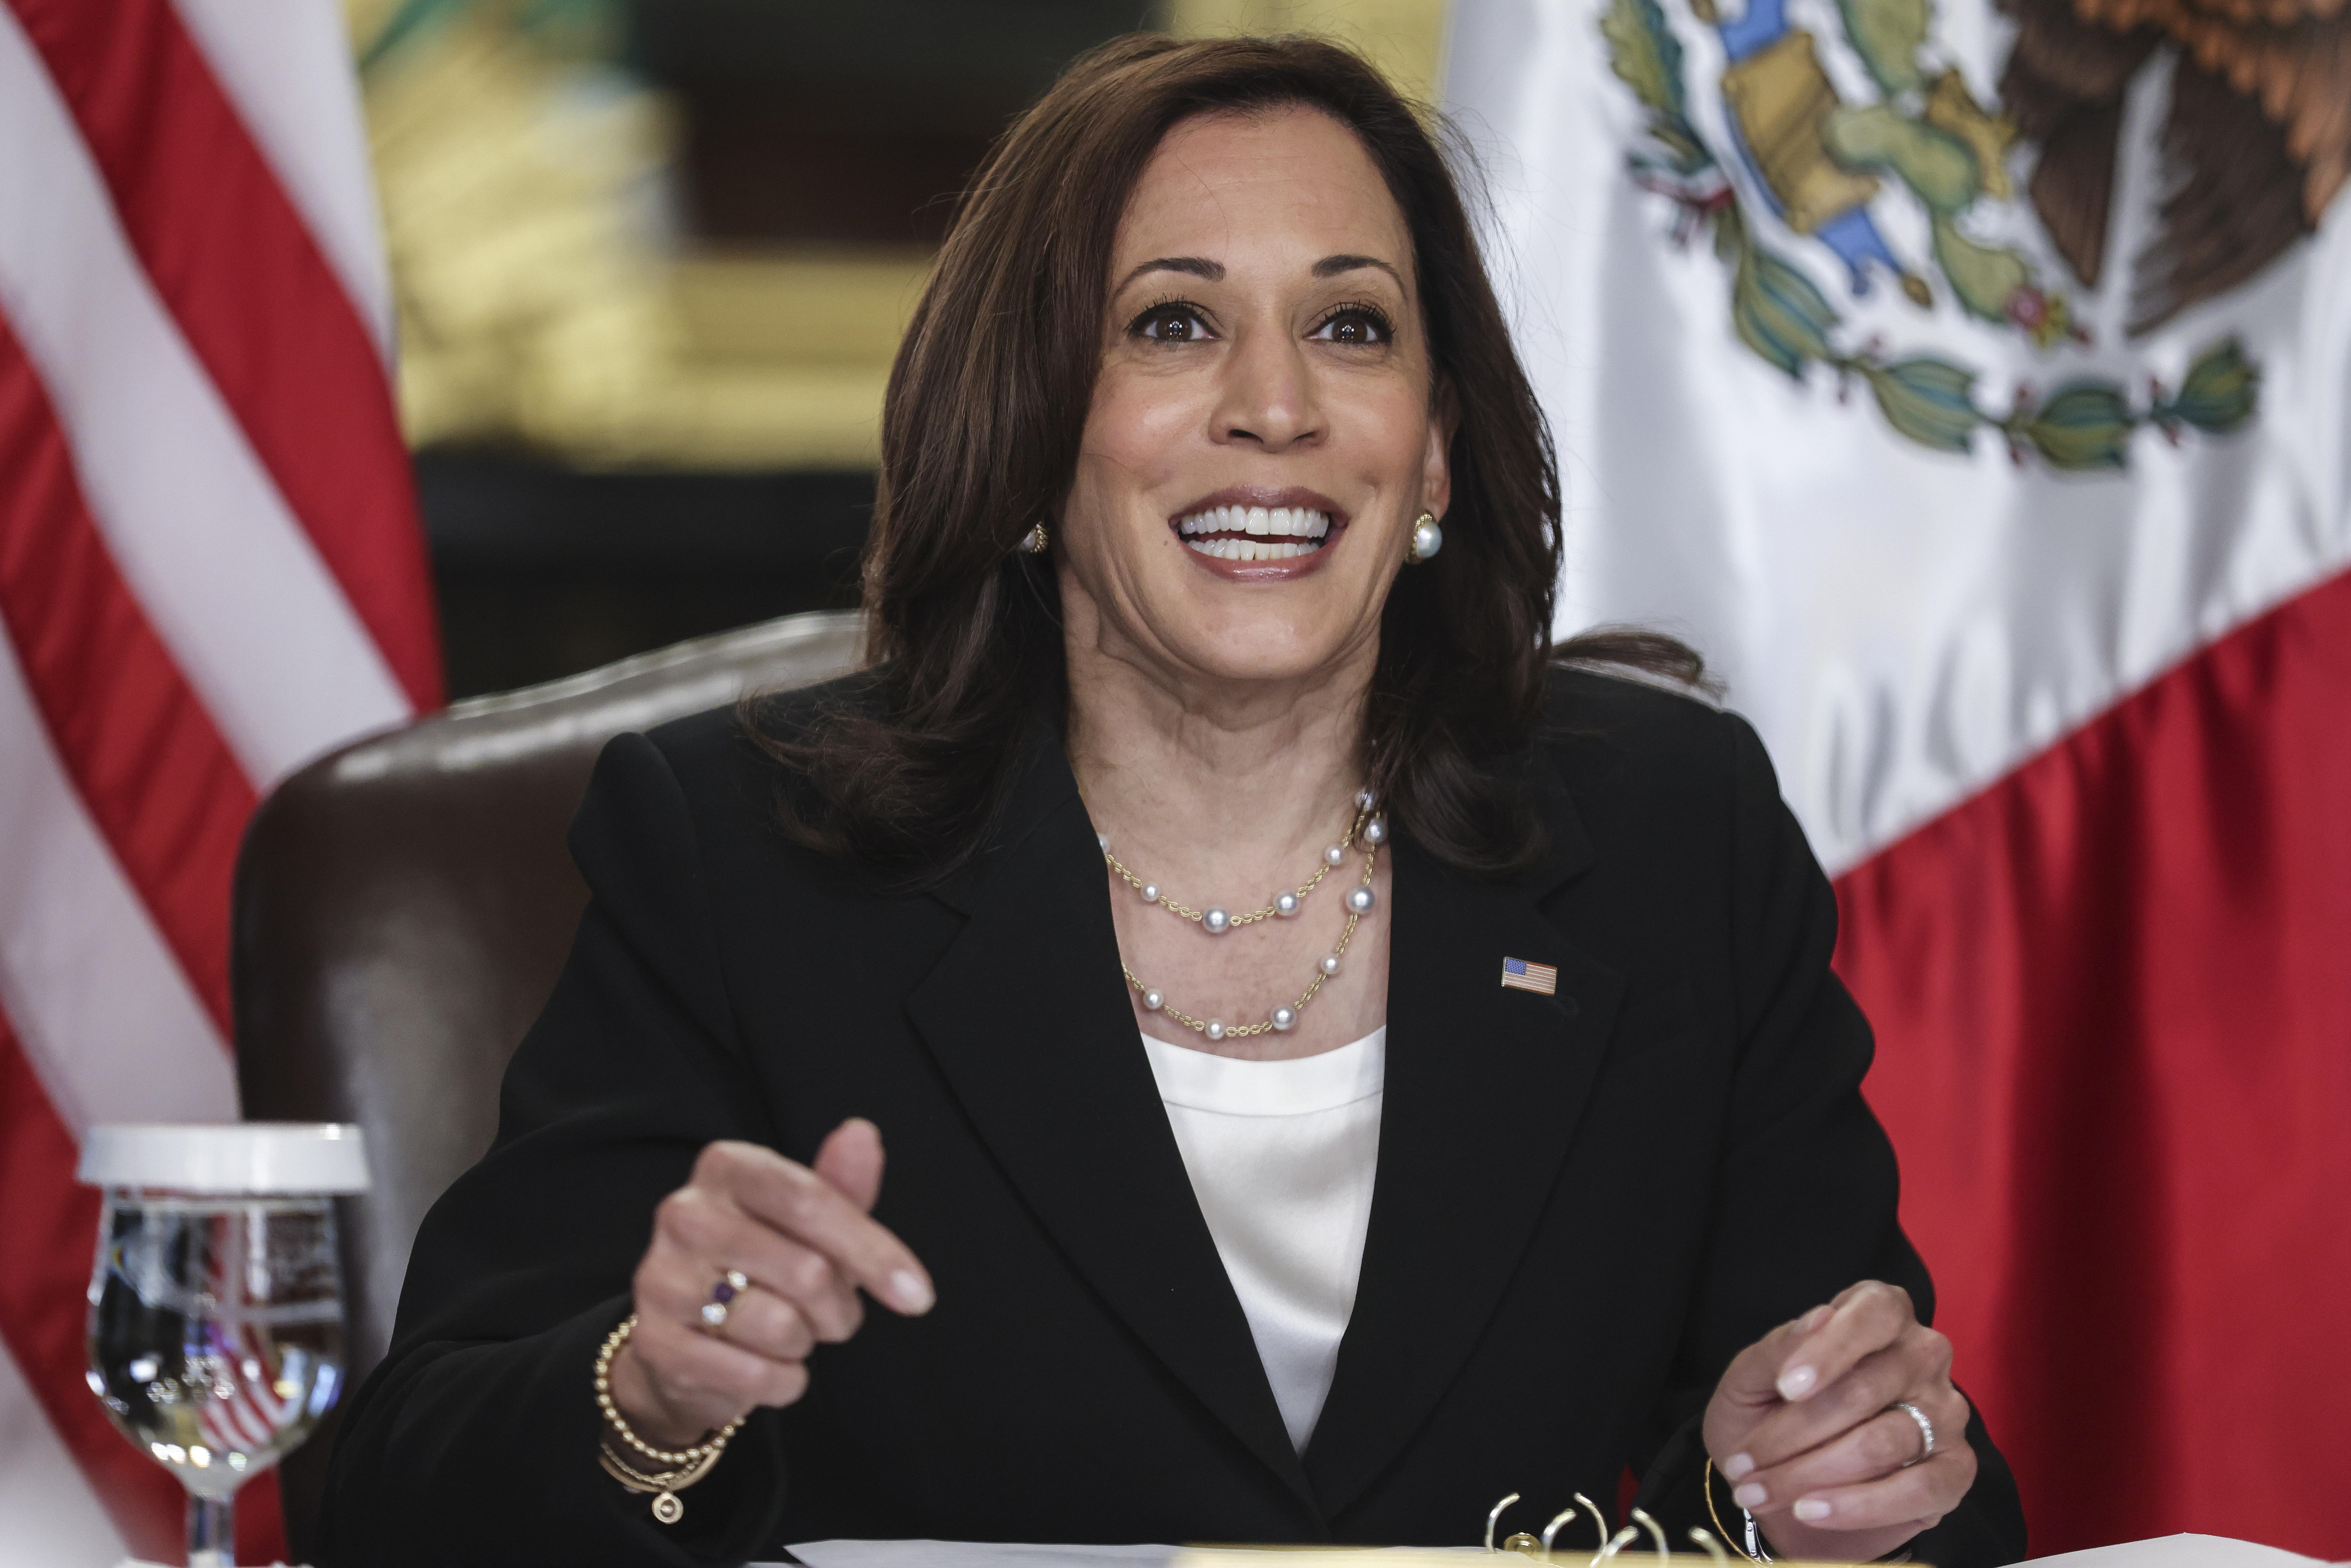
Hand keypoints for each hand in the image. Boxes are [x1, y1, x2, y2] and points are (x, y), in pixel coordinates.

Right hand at [609, 1120, 934, 1446]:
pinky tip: (767, 1367)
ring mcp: (662, 1277)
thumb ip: (840, 1185)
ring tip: (790, 1334)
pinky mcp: (655, 1342)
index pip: (811, 1200)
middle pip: (807, 1270)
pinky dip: (780, 1382)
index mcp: (726, 1167)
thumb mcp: (807, 1222)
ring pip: (781, 1326)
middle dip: (840, 1309)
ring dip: (806, 1344)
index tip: (917, 1295)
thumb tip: (861, 1134)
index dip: (874, 1252)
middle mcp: (684, 1214)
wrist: (690, 1341)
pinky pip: (752, 1374)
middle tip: (833, 1316)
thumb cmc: (762, 1267)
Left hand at [1703, 1280, 1974, 1561]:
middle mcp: (1921, 1355)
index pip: (1873, 1313)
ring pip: (1881, 1444)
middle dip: (1790, 1435)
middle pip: (1863, 1391)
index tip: (1787, 1387)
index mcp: (1878, 1313)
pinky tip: (1811, 1511)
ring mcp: (1945, 1411)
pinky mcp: (1955, 1468)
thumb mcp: (1753, 1378)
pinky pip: (1918, 1489)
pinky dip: (1858, 1506)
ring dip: (1809, 1475)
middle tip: (1742, 1465)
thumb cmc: (1770, 1413)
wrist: (1791, 1480)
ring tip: (1759, 1493)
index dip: (1830, 1349)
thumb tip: (1818, 1318)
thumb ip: (1779, 1348)